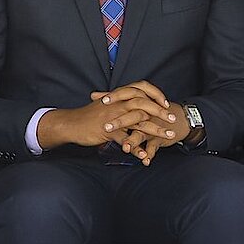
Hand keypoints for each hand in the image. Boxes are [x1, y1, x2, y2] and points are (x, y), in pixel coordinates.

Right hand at [36, 85, 181, 165]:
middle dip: (161, 112)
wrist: (71, 123)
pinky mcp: (108, 131)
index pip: (141, 88)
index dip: (155, 94)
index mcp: (118, 96)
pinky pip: (126, 140)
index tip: (165, 102)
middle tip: (173, 119)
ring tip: (168, 136)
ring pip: (139, 122)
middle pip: (144, 104)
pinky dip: (136, 148)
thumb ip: (120, 102)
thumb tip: (133, 103)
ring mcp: (113, 117)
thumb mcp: (105, 104)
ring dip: (155, 130)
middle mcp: (117, 104)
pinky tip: (145, 155)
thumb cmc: (88, 116)